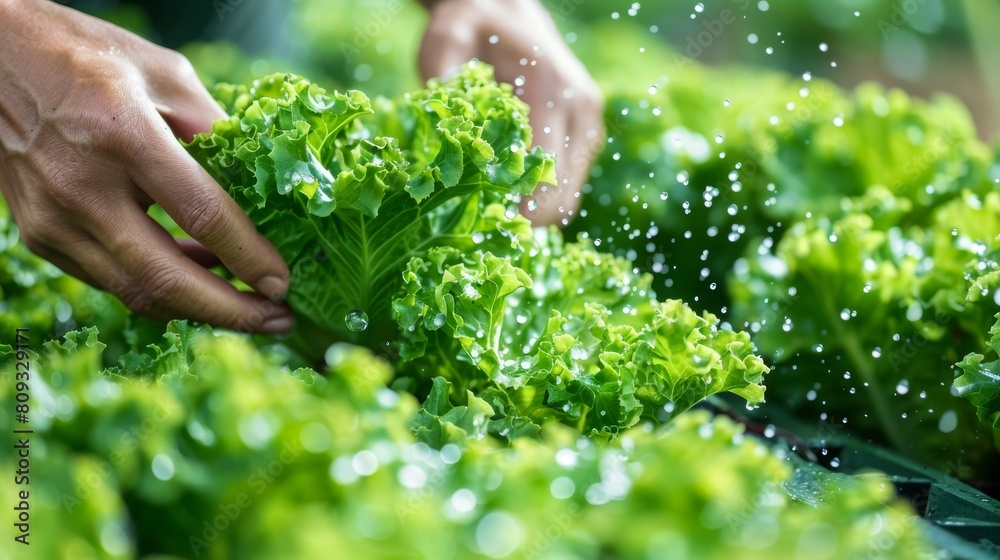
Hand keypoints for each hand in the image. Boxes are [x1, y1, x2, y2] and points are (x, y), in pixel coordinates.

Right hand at [0, 0, 292, 332]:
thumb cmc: (85, 55)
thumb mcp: (163, 72)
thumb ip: (214, 129)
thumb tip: (261, 187)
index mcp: (123, 134)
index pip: (201, 215)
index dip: (248, 257)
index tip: (283, 283)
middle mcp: (82, 186)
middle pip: (166, 278)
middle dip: (231, 312)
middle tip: (278, 321)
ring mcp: (53, 219)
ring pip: (137, 292)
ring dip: (199, 308)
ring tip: (250, 307)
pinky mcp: (40, 236)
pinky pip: (111, 280)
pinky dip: (161, 288)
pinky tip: (200, 278)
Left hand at [418, 0, 604, 226]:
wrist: (509, 7)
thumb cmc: (472, 23)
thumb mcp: (447, 36)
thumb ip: (442, 74)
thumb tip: (440, 129)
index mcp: (549, 86)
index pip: (543, 171)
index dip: (514, 209)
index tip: (478, 223)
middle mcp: (579, 107)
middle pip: (561, 196)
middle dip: (523, 220)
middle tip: (480, 228)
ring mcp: (588, 122)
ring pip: (568, 197)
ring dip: (534, 212)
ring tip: (492, 214)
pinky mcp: (587, 133)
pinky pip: (569, 185)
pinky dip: (541, 198)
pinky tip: (507, 195)